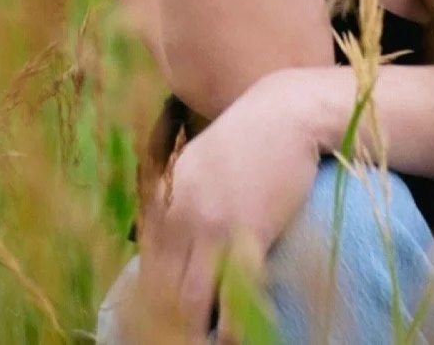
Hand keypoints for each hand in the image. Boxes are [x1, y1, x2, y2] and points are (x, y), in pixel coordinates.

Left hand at [138, 70, 320, 342]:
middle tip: (183, 338)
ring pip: (190, 302)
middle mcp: (180, 213)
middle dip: (169, 323)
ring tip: (207, 343)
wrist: (288, 111)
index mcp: (166, 197)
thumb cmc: (250, 137)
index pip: (145, 264)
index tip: (160, 324)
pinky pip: (233, 297)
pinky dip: (231, 325)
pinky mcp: (250, 233)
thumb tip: (167, 238)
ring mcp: (213, 225)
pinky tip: (234, 336)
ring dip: (196, 332)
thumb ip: (180, 200)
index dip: (151, 303)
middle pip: (161, 289)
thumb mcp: (199, 162)